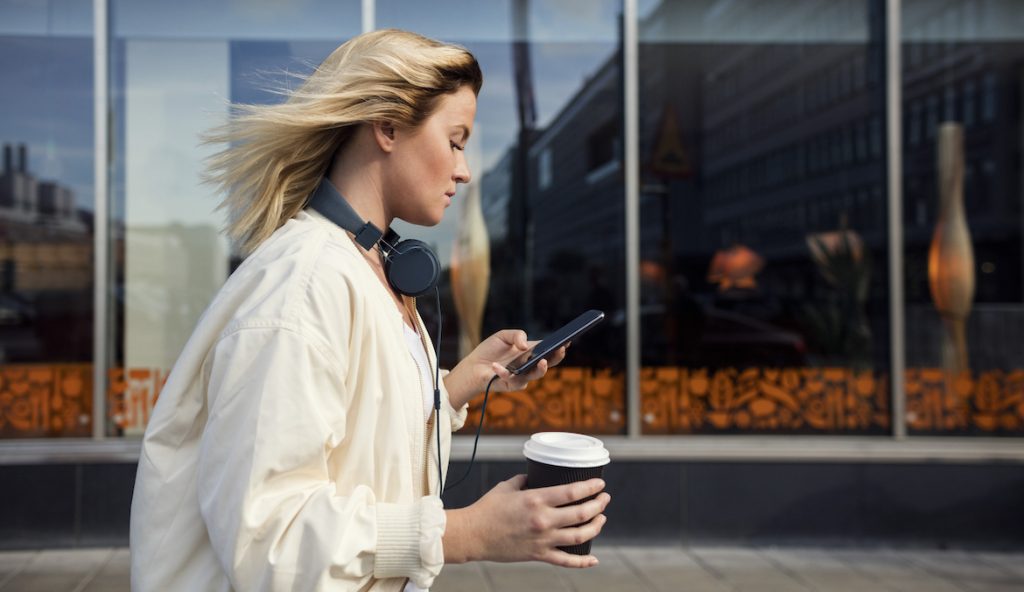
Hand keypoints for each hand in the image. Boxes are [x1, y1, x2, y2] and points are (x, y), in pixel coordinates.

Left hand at [444, 330, 567, 408]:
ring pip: (535, 375)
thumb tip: (526, 345)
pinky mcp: (510, 385)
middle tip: (560, 349)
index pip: (548, 349)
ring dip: (540, 369)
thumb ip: (516, 335)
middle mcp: (529, 365)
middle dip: (556, 357)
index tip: (567, 339)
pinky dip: (502, 372)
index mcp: (531, 353)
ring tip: (542, 361)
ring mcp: (522, 376)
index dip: (559, 345)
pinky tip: (495, 366)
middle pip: (548, 363)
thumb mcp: (503, 336)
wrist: (473, 366)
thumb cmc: (490, 351)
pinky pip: (511, 380)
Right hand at [450, 474, 609, 566]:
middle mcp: (543, 520)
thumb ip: (525, 480)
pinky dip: (582, 562)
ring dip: (595, 526)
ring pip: (580, 536)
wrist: (473, 535)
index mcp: (536, 499)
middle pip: (581, 513)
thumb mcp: (507, 487)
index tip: (600, 484)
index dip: (590, 487)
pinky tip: (593, 559)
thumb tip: (535, 476)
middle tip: (604, 499)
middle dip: (599, 505)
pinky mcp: (538, 555)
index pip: (572, 492)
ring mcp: (543, 540)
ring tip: (601, 519)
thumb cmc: (487, 509)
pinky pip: (566, 561)